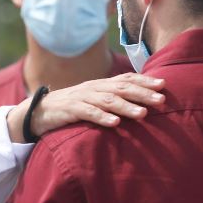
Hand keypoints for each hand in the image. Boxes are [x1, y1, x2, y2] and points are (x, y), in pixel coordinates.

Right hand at [7, 73, 165, 142]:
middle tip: (161, 100)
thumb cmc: (70, 108)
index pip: (125, 79)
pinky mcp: (69, 110)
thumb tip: (140, 102)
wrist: (38, 112)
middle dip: (142, 93)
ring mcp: (81, 98)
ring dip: (126, 106)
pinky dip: (102, 117)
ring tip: (142, 113)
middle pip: (120, 88)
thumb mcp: (93, 101)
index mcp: (100, 85)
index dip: (144, 81)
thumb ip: (112, 99)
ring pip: (107, 100)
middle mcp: (93, 88)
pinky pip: (88, 113)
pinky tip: (115, 123)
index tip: (164, 85)